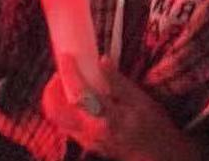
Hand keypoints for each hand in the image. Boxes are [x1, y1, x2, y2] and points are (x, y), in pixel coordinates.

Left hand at [42, 59, 198, 160]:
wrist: (156, 157)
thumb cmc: (153, 128)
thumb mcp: (141, 101)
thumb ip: (119, 83)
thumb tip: (102, 61)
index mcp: (106, 119)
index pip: (78, 94)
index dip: (69, 73)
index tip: (67, 57)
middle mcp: (90, 133)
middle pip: (55, 111)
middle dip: (52, 88)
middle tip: (64, 71)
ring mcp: (86, 140)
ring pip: (58, 119)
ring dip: (58, 97)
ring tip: (72, 80)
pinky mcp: (86, 143)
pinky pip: (66, 123)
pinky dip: (66, 107)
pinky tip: (80, 95)